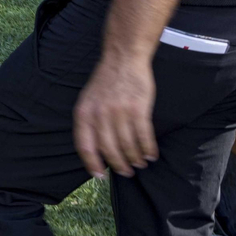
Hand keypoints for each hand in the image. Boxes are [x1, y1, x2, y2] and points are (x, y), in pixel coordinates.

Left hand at [73, 55, 157, 178]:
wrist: (123, 59)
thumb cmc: (106, 82)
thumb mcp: (88, 100)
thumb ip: (89, 122)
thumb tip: (96, 150)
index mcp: (83, 113)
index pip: (84, 146)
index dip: (92, 164)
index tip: (100, 176)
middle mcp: (99, 115)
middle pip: (109, 149)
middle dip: (119, 165)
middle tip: (126, 172)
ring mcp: (119, 112)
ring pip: (127, 145)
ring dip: (135, 158)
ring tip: (140, 164)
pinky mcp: (138, 109)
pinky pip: (143, 136)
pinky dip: (148, 149)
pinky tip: (151, 155)